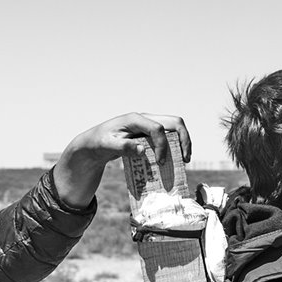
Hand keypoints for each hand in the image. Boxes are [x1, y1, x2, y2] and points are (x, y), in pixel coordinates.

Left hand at [51, 114, 191, 207]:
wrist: (96, 141)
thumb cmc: (101, 142)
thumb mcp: (108, 146)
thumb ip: (124, 148)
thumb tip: (143, 150)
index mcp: (136, 119)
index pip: (158, 128)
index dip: (163, 146)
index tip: (160, 163)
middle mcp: (146, 118)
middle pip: (175, 122)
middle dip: (184, 140)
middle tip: (185, 159)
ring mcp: (150, 124)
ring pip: (175, 127)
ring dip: (183, 142)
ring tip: (184, 160)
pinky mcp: (150, 132)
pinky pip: (169, 135)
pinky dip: (175, 146)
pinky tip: (174, 160)